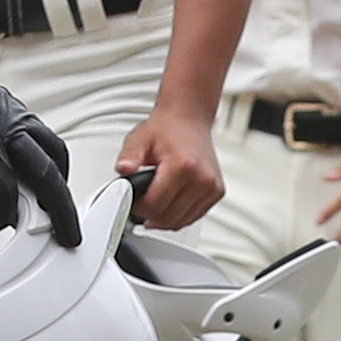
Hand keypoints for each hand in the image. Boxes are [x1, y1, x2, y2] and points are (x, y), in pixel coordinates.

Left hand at [0, 46, 79, 243]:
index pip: (4, 192)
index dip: (0, 217)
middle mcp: (4, 130)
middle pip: (47, 177)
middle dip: (61, 212)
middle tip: (68, 235)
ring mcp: (14, 117)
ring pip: (54, 154)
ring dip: (61, 183)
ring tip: (60, 205)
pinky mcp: (15, 108)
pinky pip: (45, 137)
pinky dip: (52, 158)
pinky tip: (45, 172)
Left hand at [114, 107, 222, 229]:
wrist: (188, 119)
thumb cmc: (165, 128)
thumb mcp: (138, 139)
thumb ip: (128, 156)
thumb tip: (123, 170)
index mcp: (183, 167)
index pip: (155, 205)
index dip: (137, 208)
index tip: (131, 200)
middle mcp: (202, 179)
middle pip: (169, 217)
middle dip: (148, 215)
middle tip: (138, 204)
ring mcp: (213, 187)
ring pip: (182, 221)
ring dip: (163, 220)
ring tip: (151, 207)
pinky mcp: (217, 192)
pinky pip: (195, 216)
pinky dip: (179, 217)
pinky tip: (167, 208)